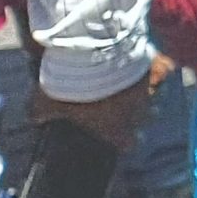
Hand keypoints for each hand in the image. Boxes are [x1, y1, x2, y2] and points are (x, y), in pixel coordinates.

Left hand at [34, 53, 173, 151]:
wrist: (96, 53)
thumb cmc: (73, 86)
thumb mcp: (47, 102)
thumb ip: (41, 113)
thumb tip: (33, 119)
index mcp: (116, 129)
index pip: (126, 144)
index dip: (120, 139)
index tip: (113, 133)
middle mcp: (139, 114)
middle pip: (143, 120)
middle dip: (133, 113)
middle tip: (117, 101)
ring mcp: (152, 91)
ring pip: (154, 96)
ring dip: (143, 91)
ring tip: (129, 79)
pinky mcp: (160, 68)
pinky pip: (163, 70)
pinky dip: (156, 66)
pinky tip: (146, 60)